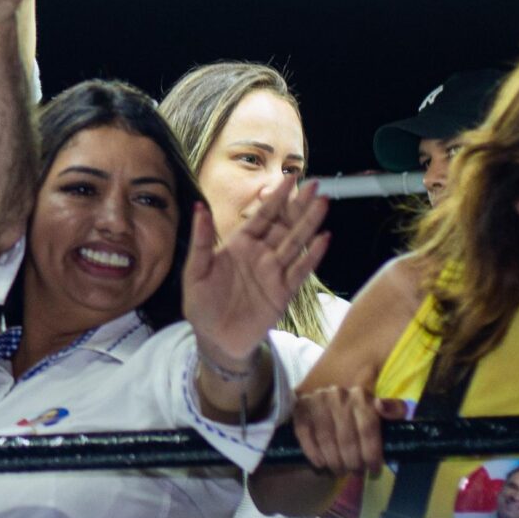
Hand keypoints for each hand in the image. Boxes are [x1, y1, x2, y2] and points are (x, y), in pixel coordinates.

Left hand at [183, 180, 328, 365]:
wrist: (215, 340)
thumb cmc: (202, 305)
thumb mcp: (195, 271)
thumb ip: (200, 240)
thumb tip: (198, 207)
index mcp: (240, 245)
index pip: (262, 215)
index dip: (276, 196)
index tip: (290, 177)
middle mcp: (260, 254)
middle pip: (284, 224)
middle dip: (299, 205)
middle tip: (316, 185)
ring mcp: (273, 272)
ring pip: (295, 243)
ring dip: (309, 224)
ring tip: (323, 204)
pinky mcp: (282, 292)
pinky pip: (299, 271)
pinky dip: (311, 256)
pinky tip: (323, 239)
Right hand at [293, 387, 399, 475]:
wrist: (325, 411)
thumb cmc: (357, 417)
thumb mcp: (380, 413)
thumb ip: (394, 409)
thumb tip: (381, 407)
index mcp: (361, 396)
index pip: (368, 428)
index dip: (372, 453)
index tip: (374, 470)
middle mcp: (339, 394)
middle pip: (347, 438)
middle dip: (353, 462)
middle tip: (354, 473)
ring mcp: (317, 400)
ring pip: (327, 439)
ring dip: (334, 461)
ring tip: (340, 471)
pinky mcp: (300, 407)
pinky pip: (305, 434)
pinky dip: (313, 452)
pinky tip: (320, 464)